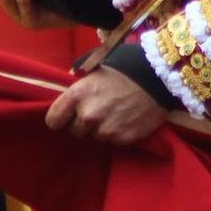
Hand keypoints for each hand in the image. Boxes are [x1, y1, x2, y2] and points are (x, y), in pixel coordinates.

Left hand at [45, 66, 167, 144]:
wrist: (157, 77)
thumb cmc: (123, 69)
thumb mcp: (93, 71)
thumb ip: (77, 88)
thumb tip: (66, 101)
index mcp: (77, 95)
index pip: (53, 120)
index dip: (60, 118)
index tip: (66, 116)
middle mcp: (88, 115)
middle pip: (74, 131)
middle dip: (83, 123)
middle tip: (98, 110)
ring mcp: (106, 129)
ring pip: (95, 136)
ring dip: (102, 127)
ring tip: (116, 112)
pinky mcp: (122, 139)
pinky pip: (113, 140)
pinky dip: (118, 132)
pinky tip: (127, 118)